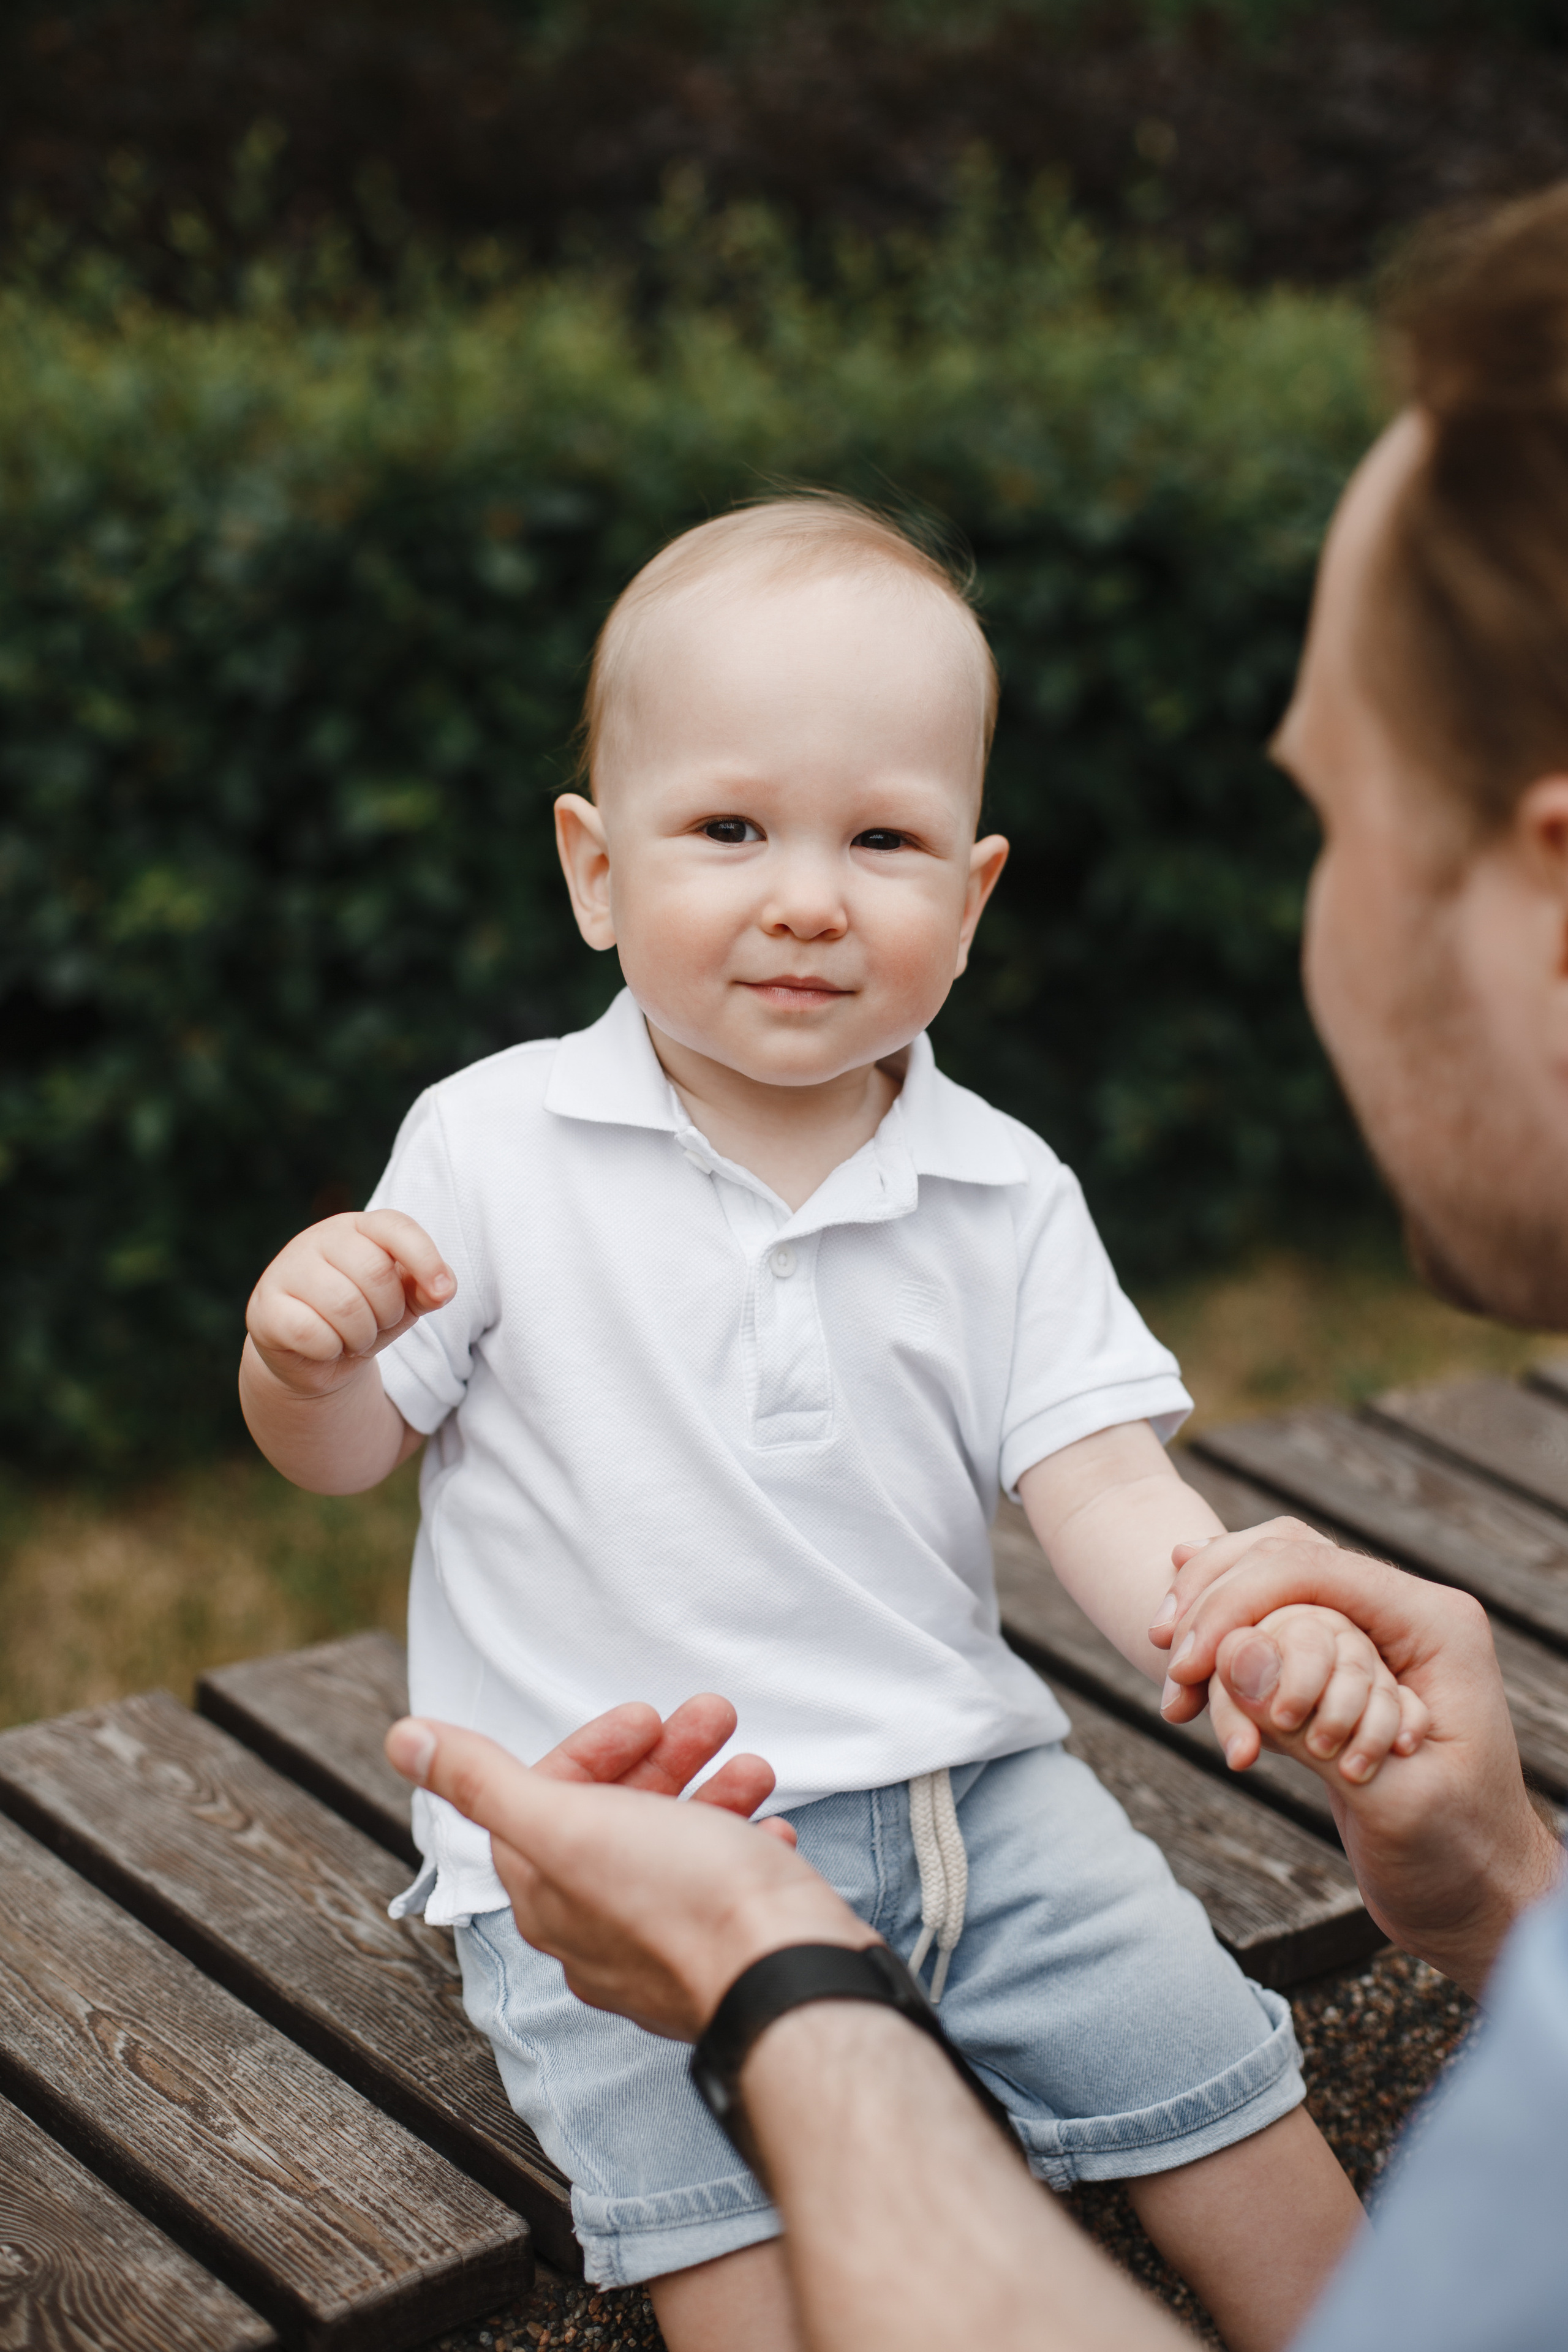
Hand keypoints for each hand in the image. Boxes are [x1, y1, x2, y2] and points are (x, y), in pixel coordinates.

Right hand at [245, 1210, 454, 1397]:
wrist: (313, 1358)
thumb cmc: (364, 1317)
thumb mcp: (402, 1302)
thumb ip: (427, 1289)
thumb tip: (443, 1289)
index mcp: (356, 1228)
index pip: (395, 1227)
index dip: (425, 1259)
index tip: (442, 1293)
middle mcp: (317, 1239)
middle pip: (375, 1273)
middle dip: (387, 1312)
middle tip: (375, 1324)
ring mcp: (286, 1270)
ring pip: (344, 1305)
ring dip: (360, 1335)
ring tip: (352, 1338)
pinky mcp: (265, 1308)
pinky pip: (311, 1332)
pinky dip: (330, 1350)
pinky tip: (325, 1347)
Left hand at [386, 1711, 868, 2036]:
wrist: (786, 1980)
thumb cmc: (680, 1900)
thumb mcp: (569, 1822)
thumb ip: (483, 1781)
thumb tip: (402, 1737)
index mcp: (550, 1895)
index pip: (544, 1803)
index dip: (591, 1749)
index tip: (645, 1715)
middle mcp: (597, 1930)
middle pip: (613, 1819)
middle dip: (663, 1758)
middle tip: (713, 1716)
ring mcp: (662, 1949)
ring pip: (674, 1850)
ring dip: (711, 1792)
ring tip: (755, 1766)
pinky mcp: (721, 1958)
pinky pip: (721, 1891)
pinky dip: (742, 1845)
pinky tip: (771, 1828)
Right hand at [1154, 1526, 1562, 1993]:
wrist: (1478, 1902)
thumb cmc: (1456, 1860)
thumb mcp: (1390, 1800)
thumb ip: (1310, 1728)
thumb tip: (1232, 1653)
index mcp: (1434, 1624)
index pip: (1312, 1568)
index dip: (1236, 1602)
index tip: (1184, 1662)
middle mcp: (1404, 1614)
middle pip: (1284, 1560)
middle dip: (1217, 1605)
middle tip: (1169, 1665)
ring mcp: (1373, 1636)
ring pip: (1271, 1586)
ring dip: (1215, 1621)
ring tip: (1174, 1675)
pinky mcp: (1345, 1667)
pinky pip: (1274, 1627)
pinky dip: (1228, 1644)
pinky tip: (1187, 1646)